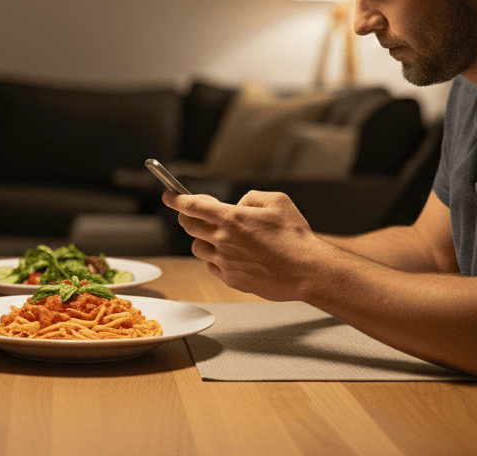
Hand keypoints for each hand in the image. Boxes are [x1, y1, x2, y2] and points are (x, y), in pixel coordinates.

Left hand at [163, 189, 325, 300]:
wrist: (307, 271)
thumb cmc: (296, 236)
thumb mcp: (278, 201)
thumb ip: (252, 197)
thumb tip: (239, 204)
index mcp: (232, 218)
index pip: (191, 206)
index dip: (176, 199)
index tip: (169, 196)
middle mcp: (223, 240)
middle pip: (188, 226)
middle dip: (187, 217)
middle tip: (194, 214)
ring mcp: (225, 261)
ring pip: (198, 247)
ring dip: (203, 239)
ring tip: (220, 237)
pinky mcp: (231, 279)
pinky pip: (212, 266)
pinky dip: (216, 259)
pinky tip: (231, 255)